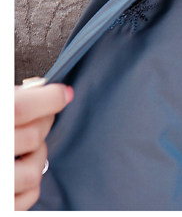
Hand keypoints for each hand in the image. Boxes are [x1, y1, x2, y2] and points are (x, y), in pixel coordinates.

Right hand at [14, 78, 72, 210]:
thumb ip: (12, 101)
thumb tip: (39, 90)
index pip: (19, 109)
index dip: (48, 99)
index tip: (63, 94)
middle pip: (33, 136)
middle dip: (43, 125)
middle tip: (39, 119)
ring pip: (35, 170)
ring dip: (37, 157)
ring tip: (23, 150)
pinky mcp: (4, 207)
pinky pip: (30, 195)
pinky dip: (30, 184)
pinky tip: (19, 172)